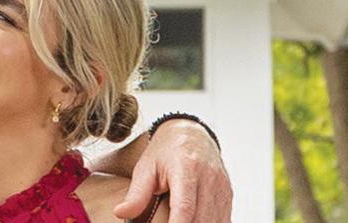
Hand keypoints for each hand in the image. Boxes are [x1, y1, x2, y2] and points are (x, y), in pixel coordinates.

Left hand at [114, 120, 232, 222]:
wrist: (191, 133)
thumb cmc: (165, 152)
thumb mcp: (146, 167)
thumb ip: (136, 193)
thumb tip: (120, 213)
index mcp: (187, 167)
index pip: (185, 207)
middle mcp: (209, 176)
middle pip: (201, 219)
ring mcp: (221, 185)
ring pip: (215, 221)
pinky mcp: (227, 193)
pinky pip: (223, 219)